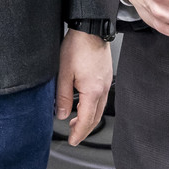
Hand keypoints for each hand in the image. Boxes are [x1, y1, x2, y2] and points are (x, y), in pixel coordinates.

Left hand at [56, 29, 112, 145]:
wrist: (91, 28)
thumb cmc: (78, 46)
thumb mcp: (63, 73)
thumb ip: (63, 96)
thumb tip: (62, 114)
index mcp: (93, 91)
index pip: (87, 120)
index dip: (79, 133)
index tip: (72, 140)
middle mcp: (103, 89)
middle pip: (96, 117)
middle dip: (84, 129)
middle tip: (74, 135)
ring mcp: (107, 82)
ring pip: (100, 108)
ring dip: (89, 118)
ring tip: (76, 121)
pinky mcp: (106, 76)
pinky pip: (102, 97)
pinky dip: (93, 107)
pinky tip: (84, 104)